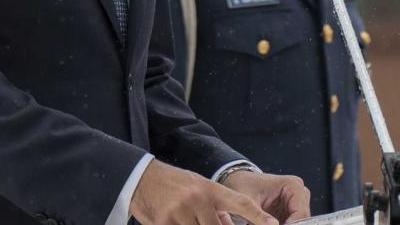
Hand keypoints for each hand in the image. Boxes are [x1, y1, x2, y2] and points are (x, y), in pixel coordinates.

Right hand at [130, 159, 277, 224]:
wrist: (143, 179)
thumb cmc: (177, 185)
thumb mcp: (200, 190)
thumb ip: (218, 209)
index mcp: (210, 189)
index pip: (240, 203)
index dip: (257, 216)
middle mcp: (197, 199)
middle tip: (209, 221)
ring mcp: (180, 212)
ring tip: (189, 218)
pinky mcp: (164, 223)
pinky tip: (178, 222)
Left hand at [222, 170, 310, 223]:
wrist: (238, 181)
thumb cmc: (243, 186)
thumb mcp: (247, 203)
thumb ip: (259, 217)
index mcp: (292, 185)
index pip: (301, 214)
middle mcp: (298, 192)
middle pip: (301, 220)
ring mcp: (296, 202)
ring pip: (297, 223)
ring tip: (263, 223)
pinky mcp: (290, 210)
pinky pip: (290, 224)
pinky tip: (267, 223)